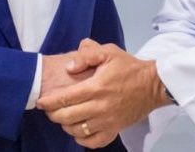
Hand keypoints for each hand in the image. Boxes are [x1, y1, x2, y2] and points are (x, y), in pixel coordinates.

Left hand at [37, 39, 170, 147]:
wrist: (153, 84)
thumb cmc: (129, 67)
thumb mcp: (108, 52)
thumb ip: (87, 55)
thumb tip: (69, 67)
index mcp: (96, 87)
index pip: (65, 98)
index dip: (49, 101)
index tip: (40, 101)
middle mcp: (100, 107)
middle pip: (67, 117)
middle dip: (53, 114)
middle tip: (49, 109)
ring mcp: (108, 121)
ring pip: (77, 131)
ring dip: (66, 126)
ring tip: (63, 118)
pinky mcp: (115, 130)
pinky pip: (94, 142)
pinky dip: (82, 140)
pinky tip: (79, 131)